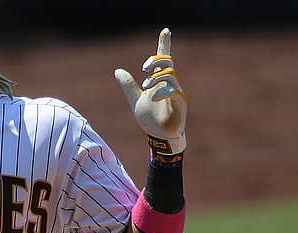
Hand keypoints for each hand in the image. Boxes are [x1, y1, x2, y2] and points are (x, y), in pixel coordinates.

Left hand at [115, 28, 187, 153]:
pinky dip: (162, 92)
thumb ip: (128, 86)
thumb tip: (117, 71)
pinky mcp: (180, 103)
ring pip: (170, 75)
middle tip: (143, 69)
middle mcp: (170, 84)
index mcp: (159, 81)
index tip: (165, 30)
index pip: (163, 60)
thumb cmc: (150, 119)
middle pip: (168, 62)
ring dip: (156, 78)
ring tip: (145, 87)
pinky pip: (174, 91)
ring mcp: (176, 93)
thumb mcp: (135, 100)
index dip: (164, 44)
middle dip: (155, 61)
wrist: (158, 136)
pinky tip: (153, 98)